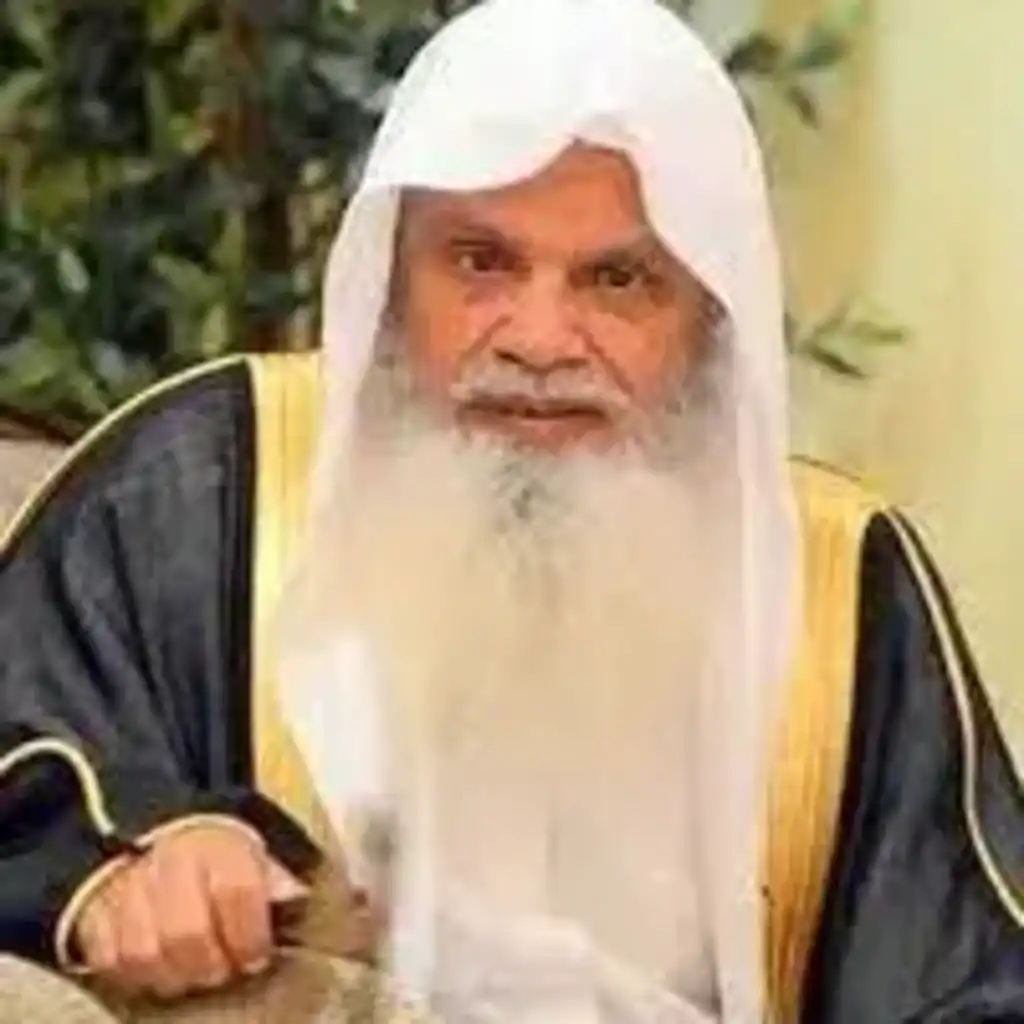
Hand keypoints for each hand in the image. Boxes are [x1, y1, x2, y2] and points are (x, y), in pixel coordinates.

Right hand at [74, 822, 307, 1000]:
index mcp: (219, 845)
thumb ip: (279, 883)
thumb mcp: (257, 856)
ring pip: (146, 954)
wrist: (156, 839)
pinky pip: (112, 962)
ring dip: (176, 976)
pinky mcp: (96, 916)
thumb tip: (305, 909)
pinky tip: (161, 969)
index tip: (258, 955)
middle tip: (225, 968)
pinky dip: (138, 976)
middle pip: (187, 932)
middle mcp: (170, 863)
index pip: (236, 892)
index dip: (250, 935)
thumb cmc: (218, 859)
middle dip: (213, 964)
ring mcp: (127, 889)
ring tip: (194, 972)